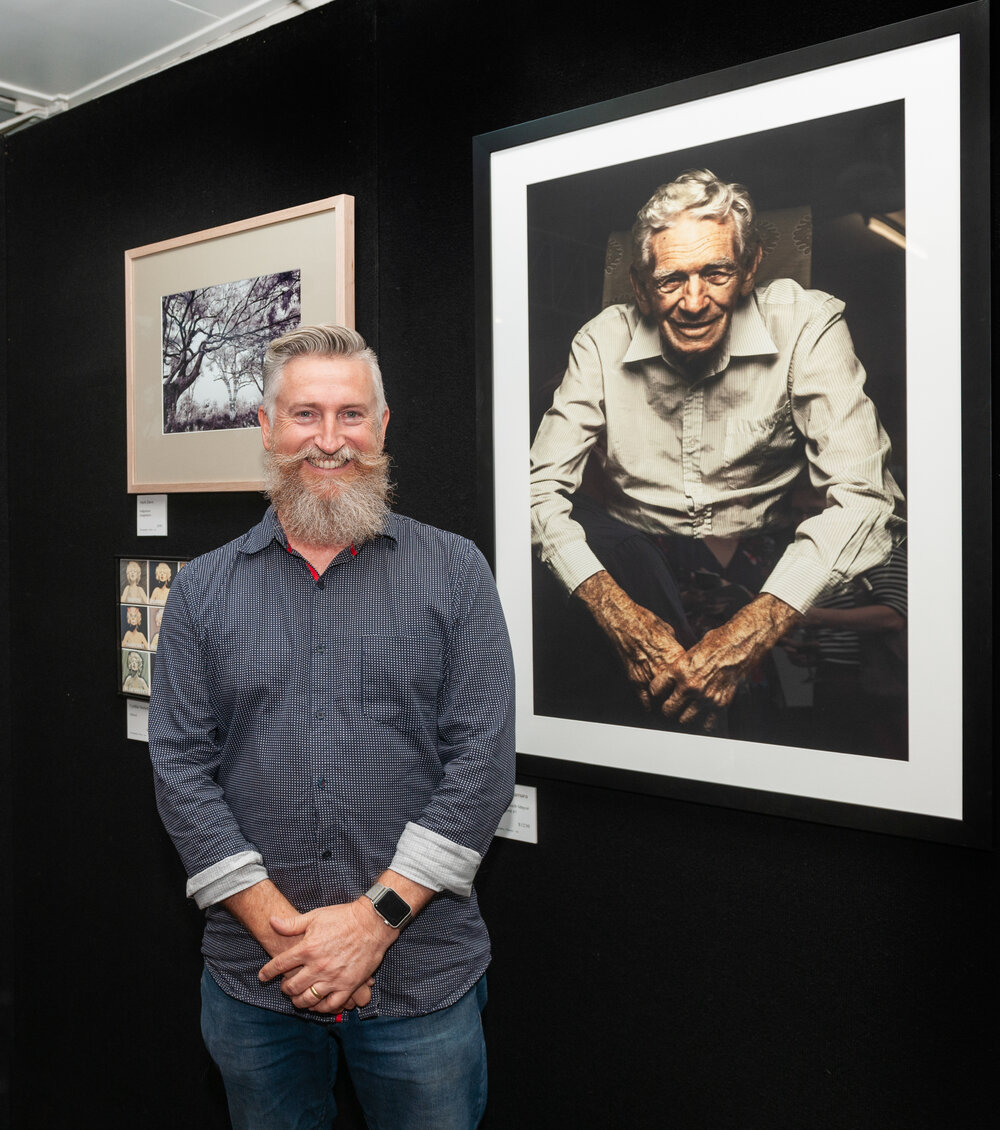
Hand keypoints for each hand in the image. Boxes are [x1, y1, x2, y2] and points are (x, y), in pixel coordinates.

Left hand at [258, 899, 397, 1014]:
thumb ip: (292, 924)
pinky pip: (330, 1005)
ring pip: (308, 999)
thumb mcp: (316, 916)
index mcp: (308, 948)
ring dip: (298, 1001)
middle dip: (284, 988)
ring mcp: (333, 978)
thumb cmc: (343, 917)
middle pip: (291, 986)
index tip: (263, 976)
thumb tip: (271, 922)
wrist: (372, 923)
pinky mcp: (348, 986)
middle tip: (284, 986)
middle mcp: (317, 966)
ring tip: (297, 998)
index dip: (268, 972)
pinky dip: (319, 1008)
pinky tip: (316, 1005)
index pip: (280, 965)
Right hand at [574, 571, 685, 710]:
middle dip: (683, 699)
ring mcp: (648, 675)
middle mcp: (663, 668)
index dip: (693, 684)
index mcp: (676, 655)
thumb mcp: (669, 631)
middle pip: (678, 693)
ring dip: (668, 704)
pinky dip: (651, 708)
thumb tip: (684, 655)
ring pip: (663, 700)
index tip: (695, 688)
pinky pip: (646, 702)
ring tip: (673, 709)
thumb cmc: (645, 622)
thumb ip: (676, 648)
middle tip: (687, 704)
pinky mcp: (634, 680)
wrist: (621, 620)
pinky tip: (656, 710)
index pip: (690, 678)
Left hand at [651, 594, 801, 727]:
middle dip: (668, 708)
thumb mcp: (689, 652)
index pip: (655, 690)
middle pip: (668, 710)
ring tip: (686, 711)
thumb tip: (670, 678)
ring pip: (684, 720)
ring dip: (684, 716)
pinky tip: (702, 718)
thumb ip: (678, 668)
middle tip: (672, 705)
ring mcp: (705, 697)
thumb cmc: (715, 644)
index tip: (660, 692)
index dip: (657, 692)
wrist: (738, 645)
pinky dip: (703, 723)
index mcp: (678, 670)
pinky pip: (707, 723)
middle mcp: (689, 686)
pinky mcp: (720, 703)